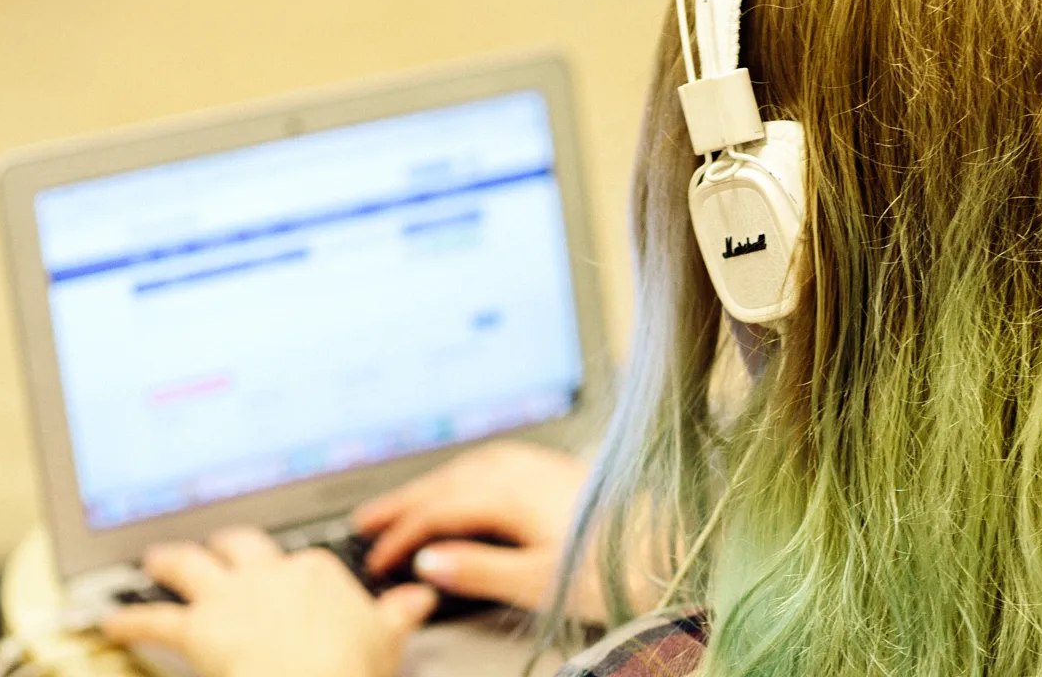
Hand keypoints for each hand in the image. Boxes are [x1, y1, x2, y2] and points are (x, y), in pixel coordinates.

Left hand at [102, 527, 436, 676]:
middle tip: (212, 547)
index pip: (299, 561)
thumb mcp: (386, 637)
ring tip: (153, 562)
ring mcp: (230, 597)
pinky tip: (110, 621)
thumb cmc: (350, 668)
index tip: (287, 579)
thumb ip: (399, 612)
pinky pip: (153, 619)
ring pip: (188, 566)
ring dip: (167, 563)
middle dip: (222, 545)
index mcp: (314, 571)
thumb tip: (420, 596)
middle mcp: (268, 573)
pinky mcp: (197, 628)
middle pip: (238, 546)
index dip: (289, 571)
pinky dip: (128, 621)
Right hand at [351, 441, 605, 620]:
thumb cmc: (614, 565)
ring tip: (407, 502)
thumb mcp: (539, 580)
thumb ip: (479, 569)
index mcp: (509, 493)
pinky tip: (468, 482)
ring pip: (469, 467)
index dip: (400, 535)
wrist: (674, 542)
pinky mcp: (558, 469)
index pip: (437, 510)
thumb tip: (427, 562)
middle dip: (404, 501)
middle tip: (367, 520)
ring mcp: (541, 465)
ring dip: (433, 483)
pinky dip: (465, 473)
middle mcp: (521, 469)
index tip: (375, 559)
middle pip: (447, 481)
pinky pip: (494, 461)